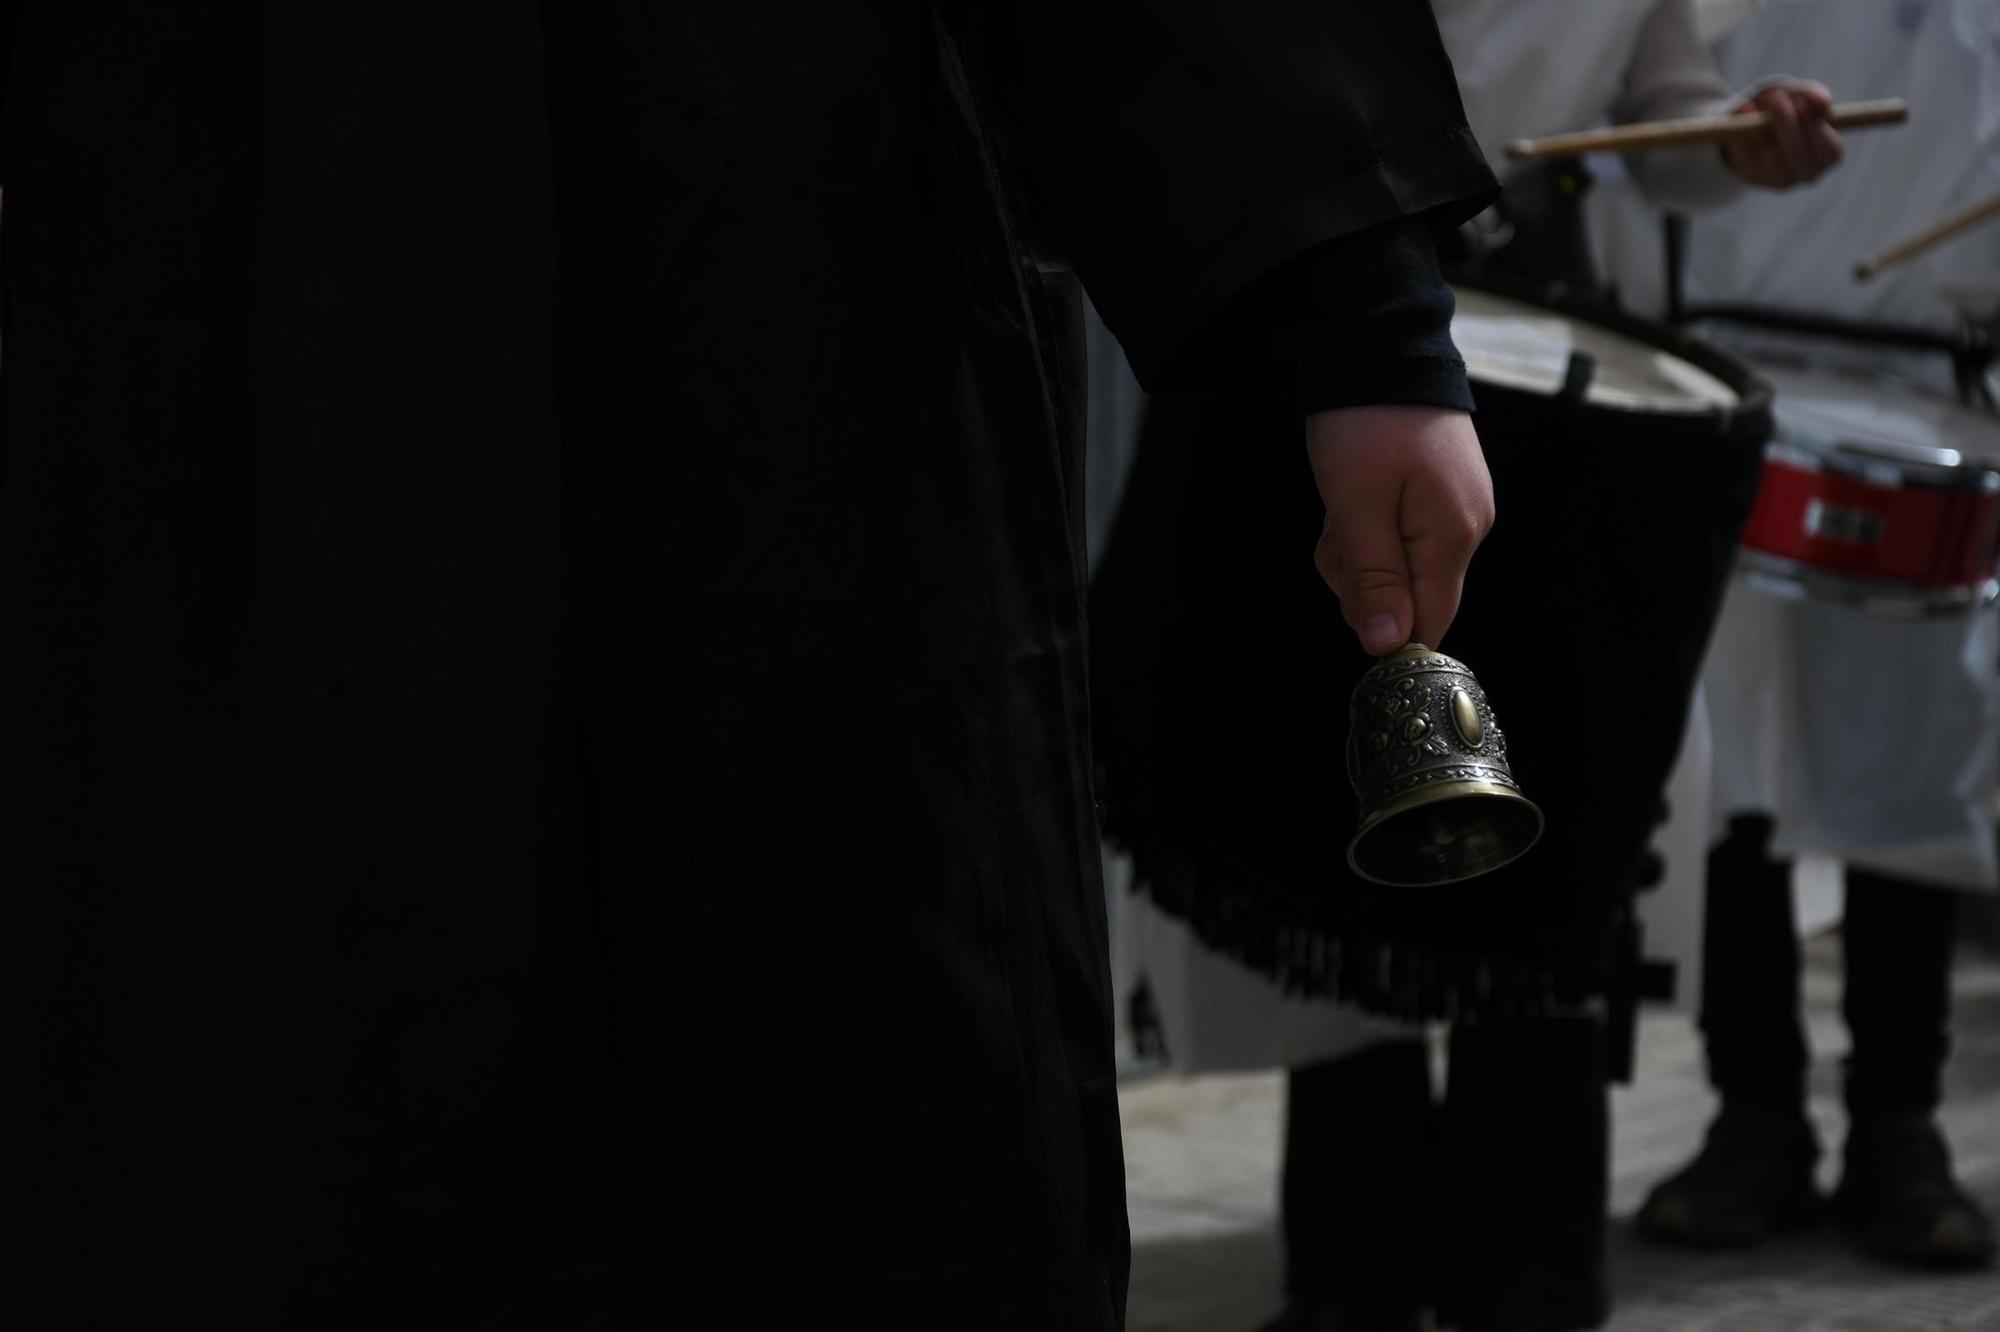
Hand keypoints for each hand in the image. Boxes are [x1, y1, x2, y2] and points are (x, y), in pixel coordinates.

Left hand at [1306, 405, 1492, 655]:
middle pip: (1410, 594)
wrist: (1379, 345)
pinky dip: (1367, 523)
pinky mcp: (1440, 490)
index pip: (1430, 621)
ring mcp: (1456, 506)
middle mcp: (1468, 526)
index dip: (1386, 625)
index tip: (1348, 587)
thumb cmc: (1366, 422)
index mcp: (1454, 535)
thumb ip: (1374, 579)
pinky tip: (1355, 491)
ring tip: (1344, 501)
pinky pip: (1399, 532)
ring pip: (1398, 563)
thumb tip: (1389, 645)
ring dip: (1357, 546)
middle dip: (1360, 575)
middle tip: (1338, 526)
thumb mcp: (1356, 507)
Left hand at [1721, 82, 1842, 188]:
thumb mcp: (1800, 94)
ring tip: (1759, 110)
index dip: (1817, 130)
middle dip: (1788, 127)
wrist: (1758, 120)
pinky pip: (1748, 159)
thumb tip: (1824, 101)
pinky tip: (1744, 116)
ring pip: (1774, 162)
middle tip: (1777, 102)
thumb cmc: (1790, 106)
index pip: (1830, 151)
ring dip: (1764, 132)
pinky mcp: (1755, 177)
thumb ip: (1813, 95)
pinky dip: (1743, 136)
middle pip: (1800, 157)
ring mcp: (1781, 179)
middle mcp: (1808, 172)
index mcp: (1829, 153)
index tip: (1803, 105)